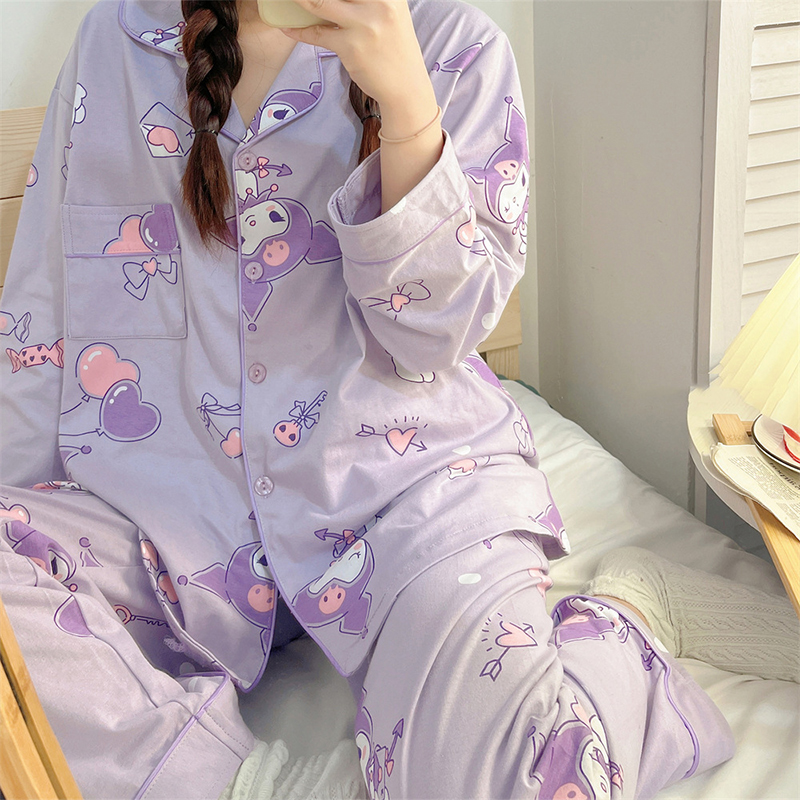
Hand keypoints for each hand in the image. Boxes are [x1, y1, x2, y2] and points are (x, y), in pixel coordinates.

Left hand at [278, 0, 432, 107]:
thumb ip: (366, 0)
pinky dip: (299, 31)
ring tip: (287, 0)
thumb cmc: (394, 48)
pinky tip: (288, 28)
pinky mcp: (350, 47)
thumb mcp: (389, 11)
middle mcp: (378, 2)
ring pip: (318, 2)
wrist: (405, 86)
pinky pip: (316, 34)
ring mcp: (363, 24)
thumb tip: (330, 1)